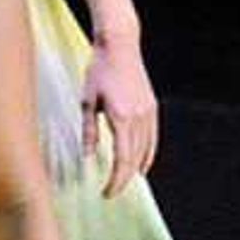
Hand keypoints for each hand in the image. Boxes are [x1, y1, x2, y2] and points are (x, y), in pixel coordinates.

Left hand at [79, 32, 159, 193]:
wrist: (119, 46)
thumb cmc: (98, 71)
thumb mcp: (87, 101)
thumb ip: (88, 130)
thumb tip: (87, 156)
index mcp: (122, 118)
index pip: (122, 159)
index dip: (116, 179)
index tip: (107, 193)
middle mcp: (140, 117)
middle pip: (136, 158)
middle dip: (125, 178)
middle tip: (113, 192)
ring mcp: (149, 112)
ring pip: (147, 149)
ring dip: (137, 168)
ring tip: (127, 182)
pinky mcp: (152, 107)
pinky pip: (152, 137)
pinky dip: (147, 153)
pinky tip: (141, 162)